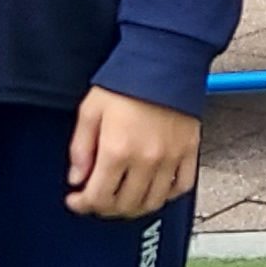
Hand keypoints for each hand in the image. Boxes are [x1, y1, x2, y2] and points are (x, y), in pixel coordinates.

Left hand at [66, 88, 200, 219]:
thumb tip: (77, 178)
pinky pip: (181, 186)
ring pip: (152, 202)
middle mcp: (146, 159)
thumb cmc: (127, 80)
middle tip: (97, 200)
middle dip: (105, 208)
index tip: (76, 200)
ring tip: (123, 198)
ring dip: (134, 207)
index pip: (98, 196)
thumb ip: (81, 148)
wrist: (164, 59)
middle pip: (125, 205)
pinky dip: (166, 195)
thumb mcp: (90, 110)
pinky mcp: (189, 151)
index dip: (83, 204)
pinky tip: (154, 189)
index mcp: (117, 150)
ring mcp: (171, 158)